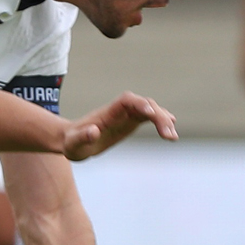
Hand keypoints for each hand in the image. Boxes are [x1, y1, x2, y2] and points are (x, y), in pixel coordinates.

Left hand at [62, 93, 176, 159]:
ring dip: (164, 121)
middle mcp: (120, 110)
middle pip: (144, 105)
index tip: (151, 113)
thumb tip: (93, 132)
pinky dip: (162, 122)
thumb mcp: (74, 143)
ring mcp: (127, 115)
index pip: (128, 101)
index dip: (141, 104)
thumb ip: (82, 137)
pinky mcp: (131, 122)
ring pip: (151, 110)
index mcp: (108, 112)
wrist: (72, 141)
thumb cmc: (71, 143)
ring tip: (172, 138)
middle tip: (169, 136)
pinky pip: (150, 118)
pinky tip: (171, 130)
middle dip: (159, 117)